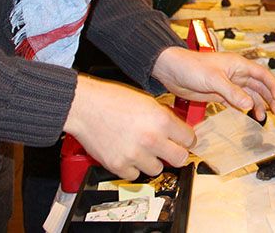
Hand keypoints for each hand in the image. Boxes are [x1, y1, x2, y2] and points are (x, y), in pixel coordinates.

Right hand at [64, 76, 194, 180]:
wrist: (85, 107)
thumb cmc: (113, 100)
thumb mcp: (148, 101)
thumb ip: (164, 118)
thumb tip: (177, 131)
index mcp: (161, 120)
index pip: (189, 139)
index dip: (186, 139)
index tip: (183, 141)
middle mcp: (151, 139)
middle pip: (180, 159)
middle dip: (176, 154)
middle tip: (169, 150)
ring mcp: (135, 154)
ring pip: (157, 169)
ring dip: (153, 161)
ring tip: (143, 150)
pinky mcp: (118, 165)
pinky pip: (135, 175)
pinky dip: (133, 167)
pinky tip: (128, 155)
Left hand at [152, 47, 274, 120]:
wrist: (170, 70)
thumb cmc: (191, 66)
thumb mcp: (214, 79)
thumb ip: (232, 93)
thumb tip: (249, 106)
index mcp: (238, 65)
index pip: (263, 75)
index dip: (273, 86)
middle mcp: (236, 73)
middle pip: (259, 86)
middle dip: (269, 98)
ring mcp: (228, 84)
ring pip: (249, 95)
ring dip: (257, 105)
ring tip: (263, 118)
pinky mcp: (218, 93)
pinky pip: (236, 101)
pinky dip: (244, 108)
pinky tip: (248, 116)